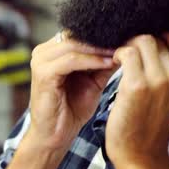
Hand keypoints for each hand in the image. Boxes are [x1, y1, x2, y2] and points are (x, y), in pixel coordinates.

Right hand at [25, 32, 116, 152]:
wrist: (55, 136)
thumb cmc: (71, 110)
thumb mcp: (92, 81)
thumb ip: (104, 63)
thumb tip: (127, 45)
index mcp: (52, 51)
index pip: (79, 32)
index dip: (103, 33)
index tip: (128, 35)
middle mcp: (43, 52)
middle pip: (76, 34)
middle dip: (103, 38)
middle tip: (128, 39)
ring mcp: (40, 61)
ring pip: (74, 44)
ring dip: (100, 48)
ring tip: (121, 50)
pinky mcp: (43, 73)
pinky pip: (71, 60)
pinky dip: (91, 60)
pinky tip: (108, 63)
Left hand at [105, 34, 168, 168]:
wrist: (140, 155)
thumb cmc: (148, 124)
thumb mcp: (168, 94)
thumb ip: (166, 70)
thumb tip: (152, 44)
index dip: (153, 37)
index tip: (138, 47)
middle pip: (155, 37)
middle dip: (135, 42)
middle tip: (122, 53)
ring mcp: (160, 79)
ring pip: (141, 41)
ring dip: (124, 46)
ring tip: (116, 60)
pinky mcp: (137, 85)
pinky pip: (126, 53)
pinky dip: (115, 54)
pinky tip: (111, 65)